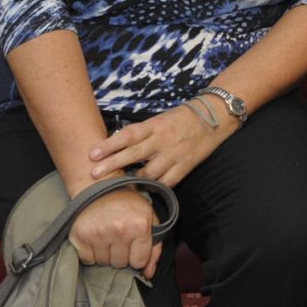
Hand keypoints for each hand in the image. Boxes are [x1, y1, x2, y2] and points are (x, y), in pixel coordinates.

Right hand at [68, 185, 161, 276]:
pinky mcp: (80, 236)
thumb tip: (149, 274)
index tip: (133, 245)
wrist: (99, 186)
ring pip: (104, 263)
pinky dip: (91, 253)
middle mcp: (119, 230)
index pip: (139, 261)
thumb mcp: (148, 218)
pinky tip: (95, 237)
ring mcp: (98, 234)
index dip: (136, 255)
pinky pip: (88, 260)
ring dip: (106, 254)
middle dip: (121, 254)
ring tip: (107, 235)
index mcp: (140, 225)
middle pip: (121, 264)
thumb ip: (154, 247)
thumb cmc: (127, 203)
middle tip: (118, 237)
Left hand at [89, 102, 225, 186]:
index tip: (92, 154)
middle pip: (134, 154)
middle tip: (94, 174)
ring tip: (119, 185)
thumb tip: (116, 145)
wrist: (213, 117)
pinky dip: (155, 186)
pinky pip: (166, 182)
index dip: (110, 145)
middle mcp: (163, 140)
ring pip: (149, 173)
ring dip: (134, 180)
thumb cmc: (181, 118)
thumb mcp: (160, 120)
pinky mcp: (185, 166)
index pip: (128, 135)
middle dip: (112, 165)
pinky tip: (145, 189)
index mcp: (155, 126)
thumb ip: (142, 133)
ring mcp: (174, 155)